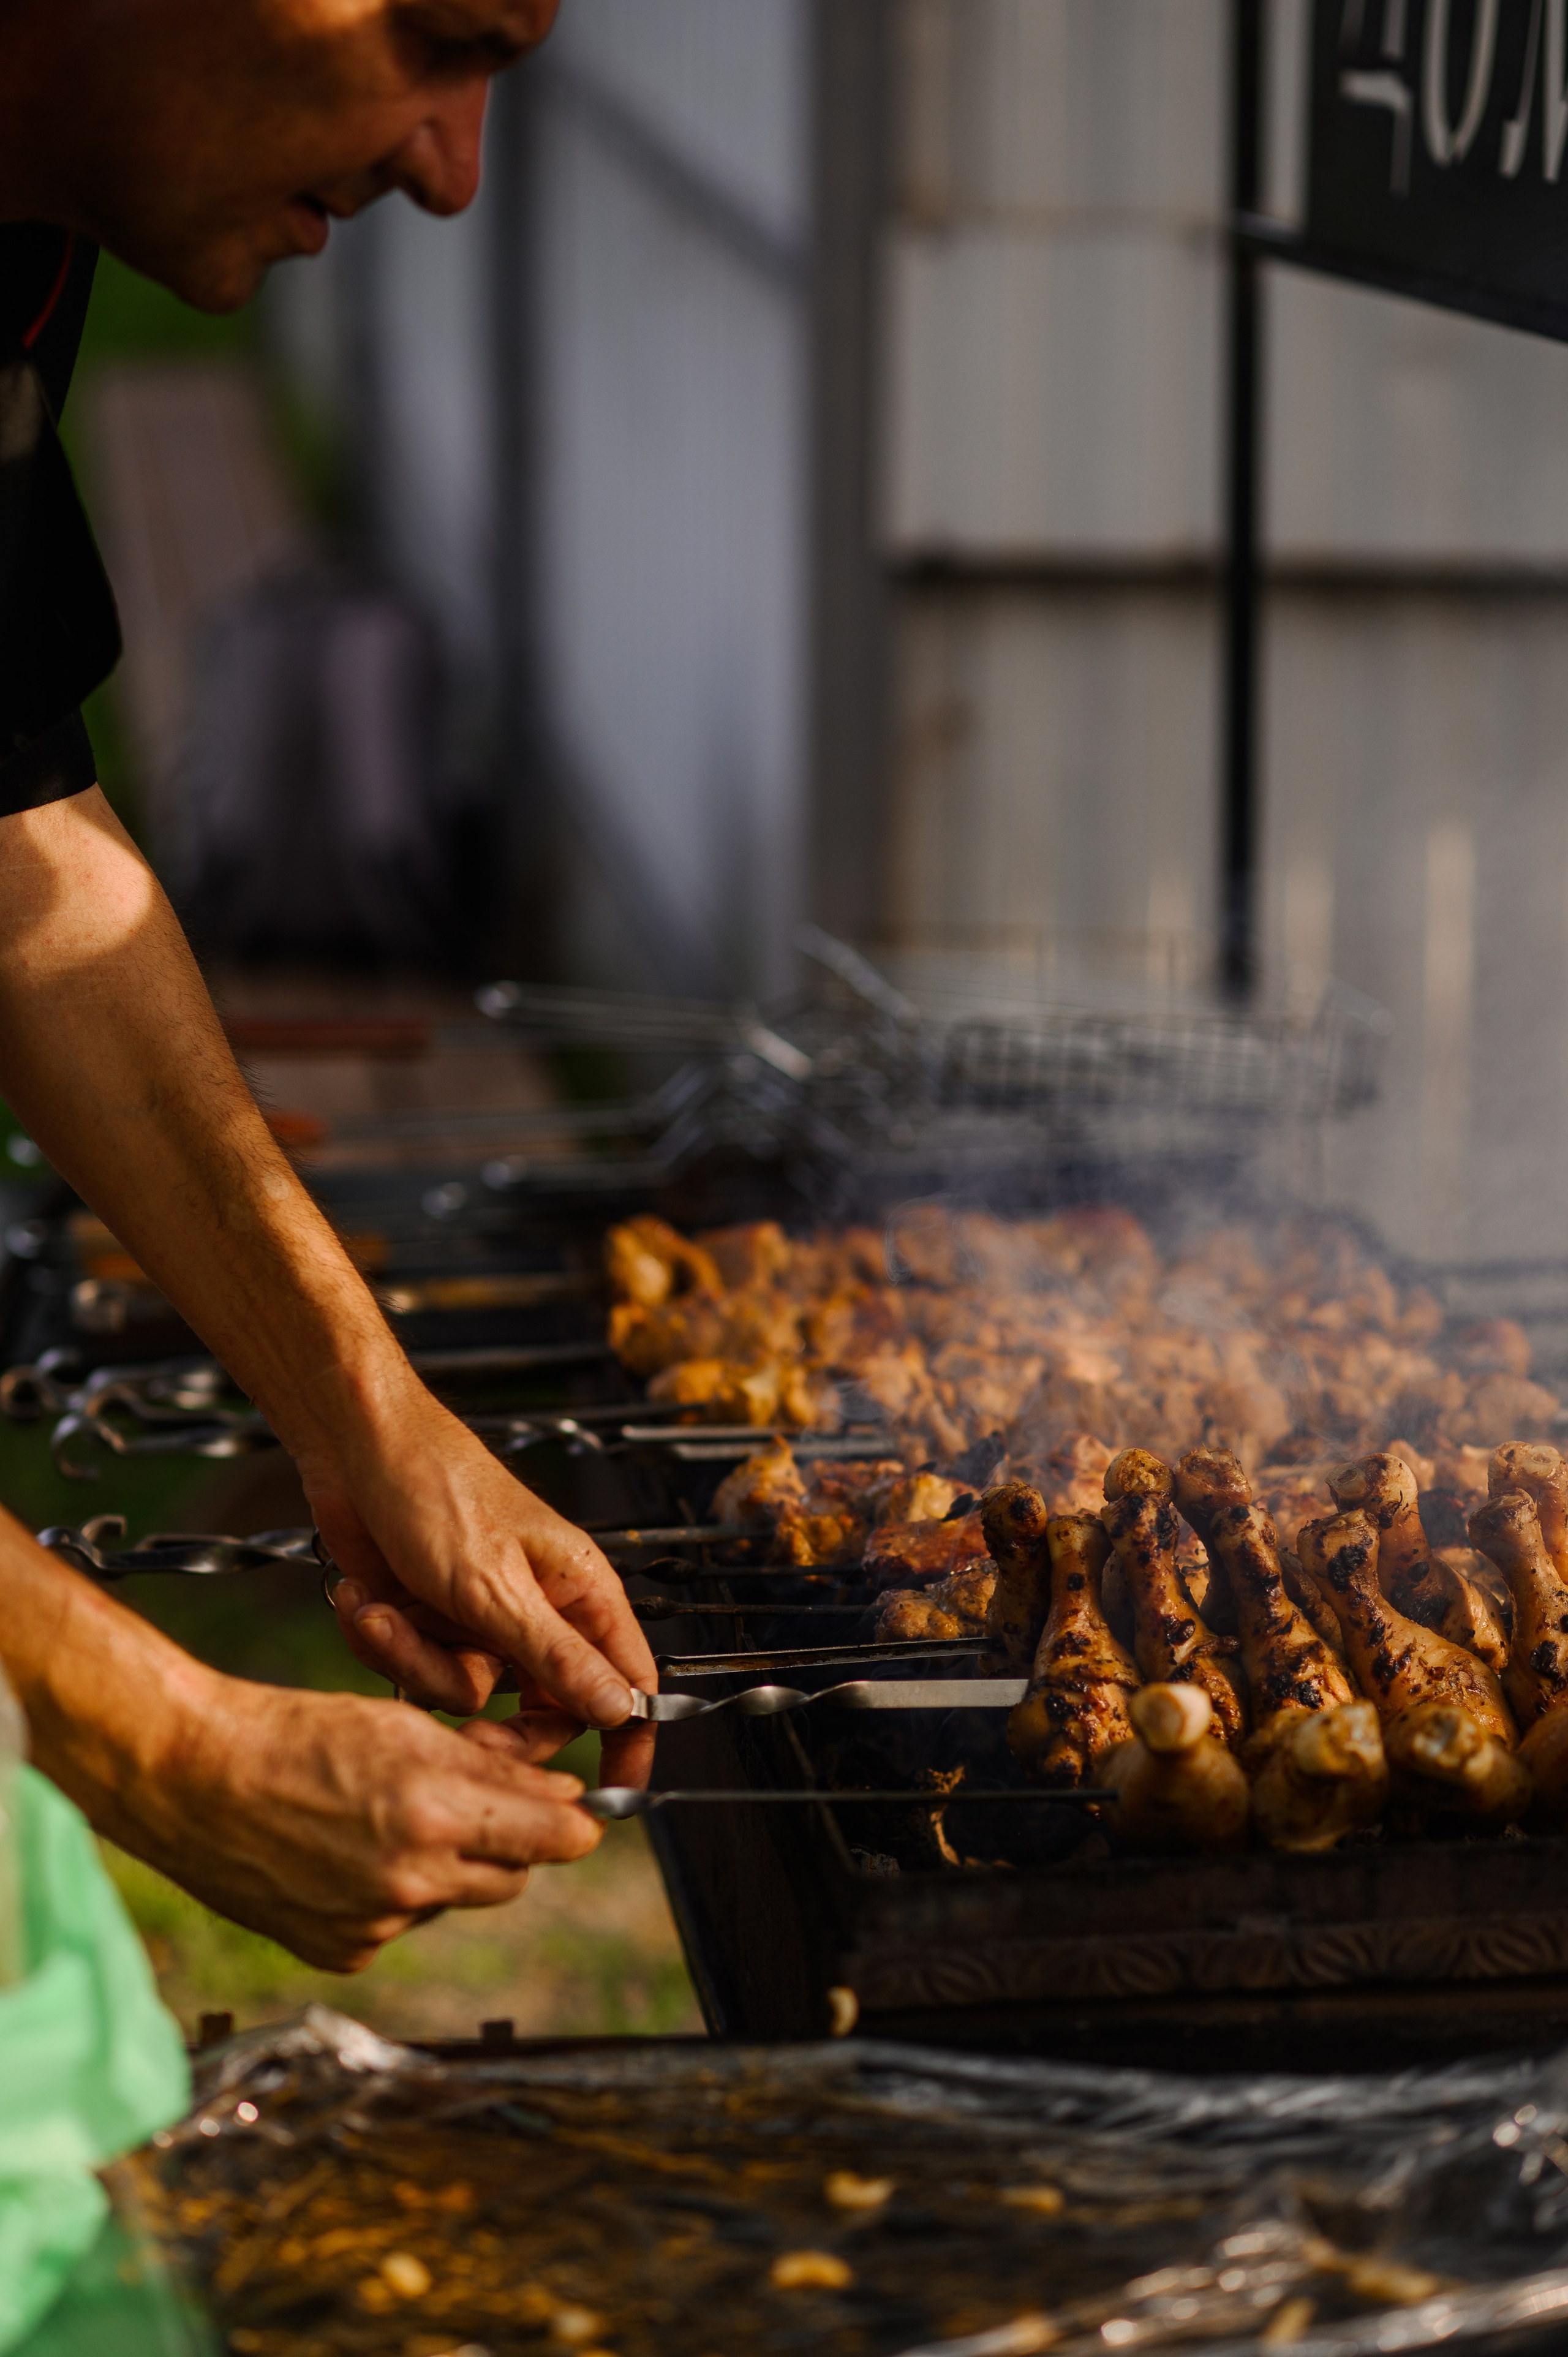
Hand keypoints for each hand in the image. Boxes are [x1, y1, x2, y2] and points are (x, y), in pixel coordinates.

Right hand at [135, 1672, 600, 1970]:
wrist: (193, 1778)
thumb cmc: (294, 1734)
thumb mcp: (406, 1728)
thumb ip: (493, 1768)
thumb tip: (564, 1794)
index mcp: (435, 1813)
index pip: (558, 1839)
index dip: (575, 1823)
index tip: (579, 1813)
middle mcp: (411, 1881)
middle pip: (513, 1877)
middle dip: (508, 1842)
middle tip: (470, 1802)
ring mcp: (375, 1925)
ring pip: (452, 1900)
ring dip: (444, 1866)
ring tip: (383, 1817)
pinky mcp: (342, 1952)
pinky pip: (399, 1925)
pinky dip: (391, 1895)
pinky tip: (348, 1854)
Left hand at [308, 1384, 657, 1783]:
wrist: (351, 1447)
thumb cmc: (435, 1489)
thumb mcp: (493, 1587)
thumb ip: (555, 1658)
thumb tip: (620, 1713)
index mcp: (578, 1592)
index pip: (627, 1681)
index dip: (627, 1740)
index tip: (615, 1800)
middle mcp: (535, 1611)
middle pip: (542, 1711)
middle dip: (494, 1726)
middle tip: (464, 1738)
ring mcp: (478, 1619)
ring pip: (465, 1694)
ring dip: (414, 1660)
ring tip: (383, 1612)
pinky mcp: (426, 1621)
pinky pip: (414, 1671)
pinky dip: (381, 1642)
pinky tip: (364, 1597)